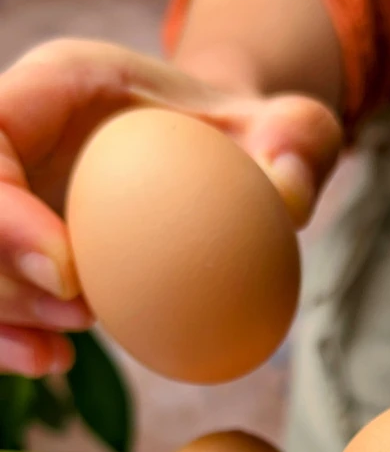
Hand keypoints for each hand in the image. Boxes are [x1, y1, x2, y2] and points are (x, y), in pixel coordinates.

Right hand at [0, 38, 342, 376]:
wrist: (218, 157)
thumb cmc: (246, 137)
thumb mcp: (289, 125)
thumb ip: (299, 141)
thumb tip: (288, 191)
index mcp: (59, 86)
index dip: (4, 209)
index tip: (68, 273)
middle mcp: (18, 138)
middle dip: (1, 275)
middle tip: (78, 316)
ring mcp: (14, 198)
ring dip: (2, 317)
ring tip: (63, 356)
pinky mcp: (21, 250)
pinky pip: (0, 297)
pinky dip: (11, 337)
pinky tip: (56, 365)